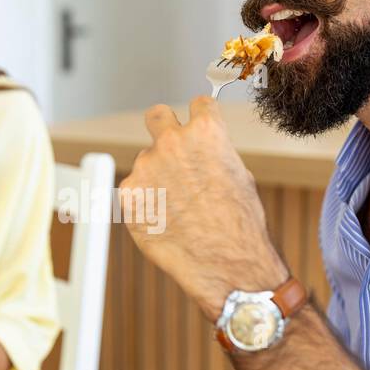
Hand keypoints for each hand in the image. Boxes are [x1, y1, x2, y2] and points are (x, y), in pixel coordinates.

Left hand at [122, 96, 285, 317]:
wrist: (227, 265)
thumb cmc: (241, 225)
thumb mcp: (239, 175)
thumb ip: (212, 153)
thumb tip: (200, 151)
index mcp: (206, 131)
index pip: (198, 104)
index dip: (202, 118)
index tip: (199, 128)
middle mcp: (171, 142)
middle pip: (157, 115)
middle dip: (163, 127)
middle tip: (171, 150)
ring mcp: (145, 168)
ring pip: (146, 163)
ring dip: (157, 178)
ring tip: (180, 211)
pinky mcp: (129, 197)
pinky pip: (135, 192)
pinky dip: (146, 204)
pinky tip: (166, 223)